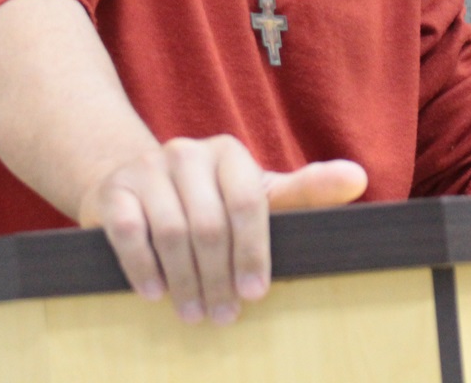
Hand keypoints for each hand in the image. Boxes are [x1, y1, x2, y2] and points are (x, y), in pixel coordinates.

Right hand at [77, 135, 366, 324]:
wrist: (128, 179)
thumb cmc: (206, 196)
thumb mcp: (256, 191)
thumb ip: (305, 191)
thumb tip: (357, 178)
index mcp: (229, 153)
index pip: (249, 202)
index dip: (253, 253)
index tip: (256, 294)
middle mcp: (187, 154)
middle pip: (209, 223)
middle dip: (219, 277)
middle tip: (224, 316)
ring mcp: (147, 169)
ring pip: (171, 231)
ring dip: (184, 281)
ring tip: (194, 314)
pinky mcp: (113, 192)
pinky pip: (130, 231)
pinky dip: (144, 267)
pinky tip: (155, 293)